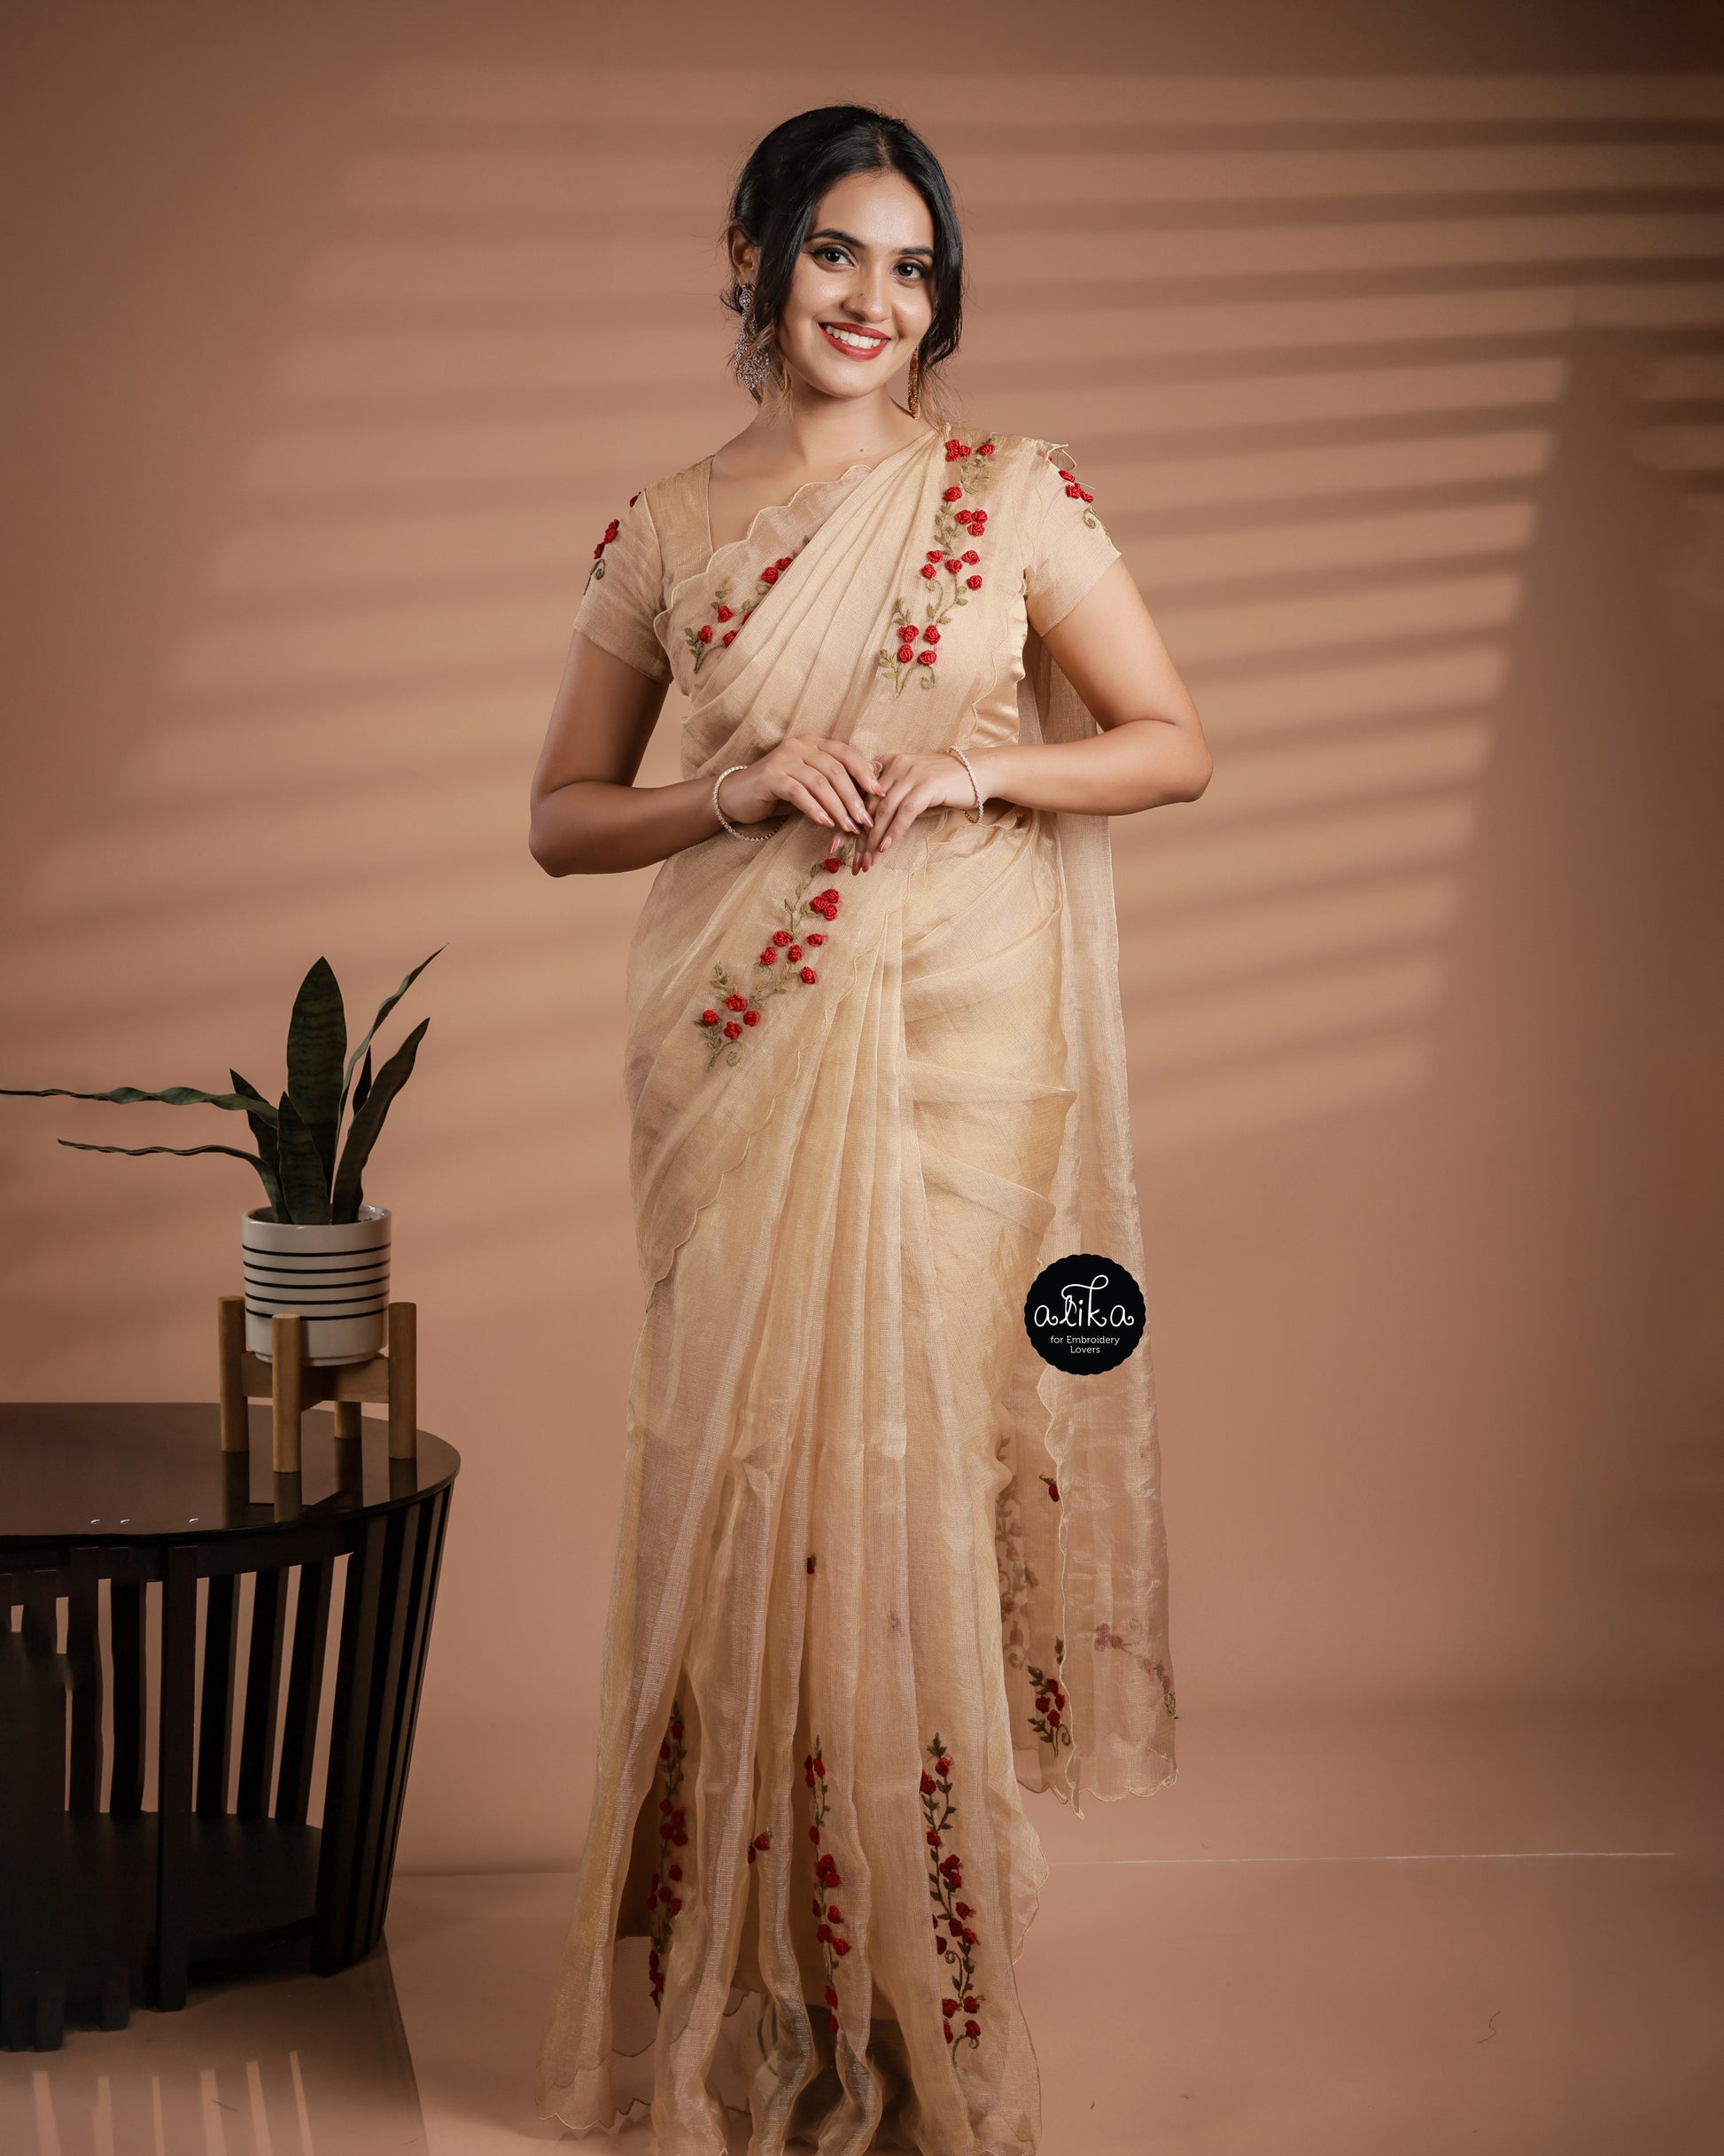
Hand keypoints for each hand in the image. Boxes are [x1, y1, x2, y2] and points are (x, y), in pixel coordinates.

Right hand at [715, 736, 882, 835]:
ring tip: (849, 827)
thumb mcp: (811, 784)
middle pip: (836, 770)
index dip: (865, 772)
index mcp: (813, 743)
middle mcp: (800, 745)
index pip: (846, 753)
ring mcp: (784, 758)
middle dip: (854, 797)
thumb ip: (837, 780)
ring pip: (820, 783)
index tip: (880, 793)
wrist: (738, 796)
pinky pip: (799, 793)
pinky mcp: (770, 776)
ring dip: (838, 808)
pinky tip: (826, 824)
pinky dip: (815, 809)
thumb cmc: (779, 792)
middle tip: (866, 820)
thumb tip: (874, 780)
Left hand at [853, 750, 978, 869]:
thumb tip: (868, 823)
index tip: (834, 845)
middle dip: (857, 837)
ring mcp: (911, 774)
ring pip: (884, 811)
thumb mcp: (912, 784)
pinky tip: (886, 848)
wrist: (979, 771)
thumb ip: (891, 794)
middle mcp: (896, 765)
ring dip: (874, 839)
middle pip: (868, 806)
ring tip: (867, 861)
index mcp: (887, 763)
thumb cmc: (944, 782)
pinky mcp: (927, 785)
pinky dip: (894, 832)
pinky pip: (905, 812)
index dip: (846, 821)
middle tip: (849, 861)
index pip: (860, 796)